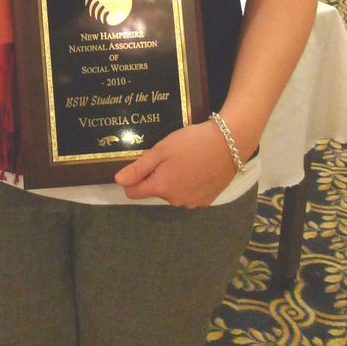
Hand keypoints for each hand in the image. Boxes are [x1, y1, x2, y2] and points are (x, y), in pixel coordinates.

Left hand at [113, 120, 237, 206]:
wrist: (228, 144)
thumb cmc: (191, 143)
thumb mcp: (161, 150)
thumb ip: (139, 168)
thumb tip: (118, 181)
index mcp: (162, 187)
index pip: (134, 193)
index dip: (132, 179)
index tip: (141, 165)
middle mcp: (176, 200)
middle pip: (155, 190)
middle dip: (157, 176)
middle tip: (169, 156)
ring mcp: (193, 202)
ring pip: (173, 193)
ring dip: (174, 180)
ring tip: (185, 160)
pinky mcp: (207, 200)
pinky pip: (189, 194)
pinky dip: (189, 184)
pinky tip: (197, 168)